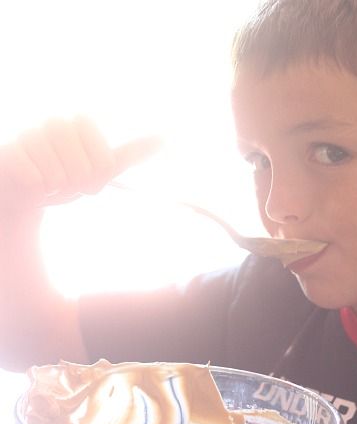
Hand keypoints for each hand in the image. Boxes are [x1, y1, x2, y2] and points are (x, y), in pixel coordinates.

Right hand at [0, 116, 161, 211]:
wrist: (27, 190)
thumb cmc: (65, 175)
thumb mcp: (100, 167)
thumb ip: (129, 153)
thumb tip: (164, 137)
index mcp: (81, 123)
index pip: (105, 164)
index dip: (96, 178)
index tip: (85, 175)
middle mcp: (57, 123)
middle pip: (83, 171)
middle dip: (76, 186)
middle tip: (64, 181)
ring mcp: (32, 134)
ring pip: (58, 177)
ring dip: (55, 189)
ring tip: (47, 181)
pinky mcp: (11, 151)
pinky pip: (35, 180)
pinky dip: (37, 190)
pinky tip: (31, 182)